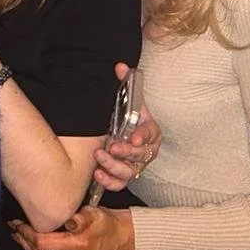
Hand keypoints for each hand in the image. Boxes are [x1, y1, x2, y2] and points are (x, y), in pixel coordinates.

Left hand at [9, 206, 133, 249]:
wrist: (130, 240)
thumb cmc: (109, 222)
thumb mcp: (94, 212)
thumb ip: (76, 216)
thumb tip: (63, 218)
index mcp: (82, 243)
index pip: (43, 241)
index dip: (26, 233)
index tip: (17, 224)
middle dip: (25, 242)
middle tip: (15, 232)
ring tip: (21, 244)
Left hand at [92, 63, 161, 191]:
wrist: (122, 132)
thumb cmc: (128, 117)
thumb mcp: (129, 99)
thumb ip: (125, 82)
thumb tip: (119, 66)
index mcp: (150, 131)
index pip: (151, 134)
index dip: (143, 136)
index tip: (134, 138)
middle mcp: (145, 151)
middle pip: (141, 156)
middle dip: (126, 152)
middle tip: (112, 146)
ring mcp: (134, 165)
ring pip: (129, 172)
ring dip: (115, 166)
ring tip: (100, 156)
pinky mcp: (123, 176)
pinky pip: (119, 184)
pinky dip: (109, 181)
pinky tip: (98, 173)